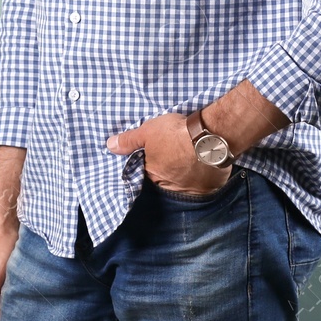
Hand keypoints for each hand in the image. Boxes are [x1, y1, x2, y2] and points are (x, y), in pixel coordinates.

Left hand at [106, 112, 229, 195]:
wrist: (208, 138)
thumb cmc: (174, 134)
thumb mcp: (147, 131)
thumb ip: (129, 140)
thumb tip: (110, 146)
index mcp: (154, 174)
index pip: (148, 172)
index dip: (152, 162)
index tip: (158, 154)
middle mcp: (172, 186)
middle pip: (167, 178)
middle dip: (169, 169)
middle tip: (175, 154)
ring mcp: (192, 188)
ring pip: (186, 182)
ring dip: (187, 174)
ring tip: (191, 159)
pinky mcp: (210, 187)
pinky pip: (205, 183)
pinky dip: (204, 176)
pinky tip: (205, 165)